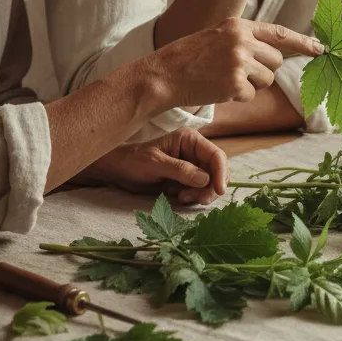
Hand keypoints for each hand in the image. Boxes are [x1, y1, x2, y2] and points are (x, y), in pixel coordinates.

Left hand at [76, 128, 228, 205]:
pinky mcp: (186, 180)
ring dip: (200, 194)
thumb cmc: (134, 161)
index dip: (221, 173)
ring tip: (180, 198)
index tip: (220, 191)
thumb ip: (180, 170)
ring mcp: (192, 166)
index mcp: (190, 140)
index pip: (215, 155)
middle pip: (216, 171)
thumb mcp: (155, 164)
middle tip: (199, 200)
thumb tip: (205, 179)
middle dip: (211, 187)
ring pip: (209, 183)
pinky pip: (199, 191)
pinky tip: (177, 197)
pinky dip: (192, 197)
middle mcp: (194, 152)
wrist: (120, 171)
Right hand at [148, 17, 323, 108]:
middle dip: (264, 71)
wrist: (163, 74)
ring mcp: (239, 61)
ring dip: (250, 86)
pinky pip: (251, 95)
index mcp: (238, 25)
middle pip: (276, 61)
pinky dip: (237, 97)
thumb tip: (273, 55)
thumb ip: (244, 40)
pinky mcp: (235, 83)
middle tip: (238, 74)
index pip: (279, 33)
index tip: (321, 49)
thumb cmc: (188, 58)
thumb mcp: (217, 37)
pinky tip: (218, 90)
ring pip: (266, 80)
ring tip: (223, 79)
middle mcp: (242, 40)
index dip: (303, 42)